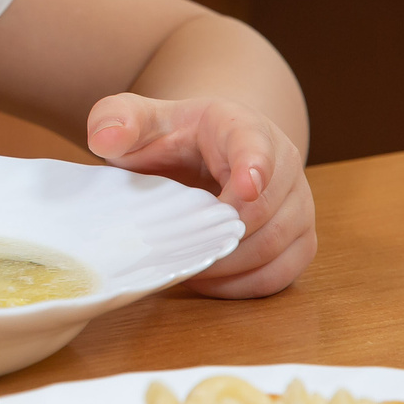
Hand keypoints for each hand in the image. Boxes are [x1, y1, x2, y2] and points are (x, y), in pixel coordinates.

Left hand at [86, 93, 315, 297]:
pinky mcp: (299, 237)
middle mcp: (283, 162)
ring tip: (189, 267)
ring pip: (279, 245)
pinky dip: (246, 284)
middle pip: (267, 209)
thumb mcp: (139, 120)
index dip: (253, 167)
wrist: (205, 152)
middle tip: (178, 250)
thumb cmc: (172, 138)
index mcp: (241, 126)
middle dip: (222, 237)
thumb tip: (105, 140)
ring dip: (232, 266)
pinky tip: (210, 281)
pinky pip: (284, 272)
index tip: (242, 190)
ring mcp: (298, 202)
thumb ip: (117, 118)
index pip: (255, 144)